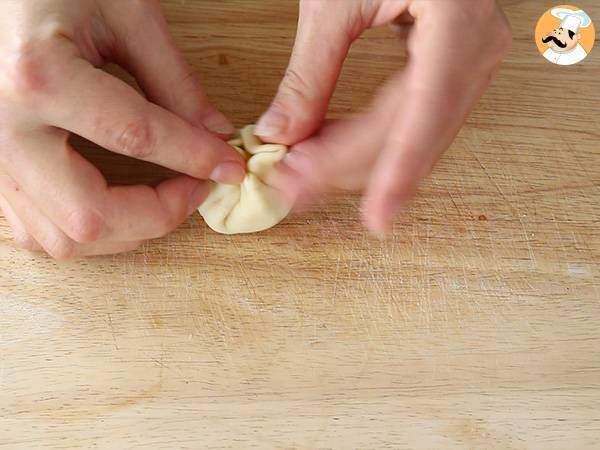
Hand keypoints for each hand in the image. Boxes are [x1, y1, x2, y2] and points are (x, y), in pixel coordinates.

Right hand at [0, 0, 244, 258]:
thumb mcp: (125, 13)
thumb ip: (174, 81)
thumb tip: (216, 135)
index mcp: (37, 76)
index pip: (136, 138)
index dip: (195, 158)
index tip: (230, 167)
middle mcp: (3, 127)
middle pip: (90, 216)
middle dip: (158, 216)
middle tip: (194, 190)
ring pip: (60, 237)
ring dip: (124, 233)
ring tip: (161, 202)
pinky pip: (34, 229)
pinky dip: (84, 232)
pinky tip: (114, 205)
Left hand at [256, 0, 511, 232]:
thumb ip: (309, 73)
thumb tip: (279, 135)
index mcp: (455, 21)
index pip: (426, 110)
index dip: (400, 170)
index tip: (376, 218)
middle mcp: (475, 50)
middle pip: (413, 134)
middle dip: (350, 171)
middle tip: (293, 190)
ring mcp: (469, 65)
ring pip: (413, 138)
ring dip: (356, 164)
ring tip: (301, 177)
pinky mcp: (450, 74)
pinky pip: (412, 124)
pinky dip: (368, 144)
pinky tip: (329, 154)